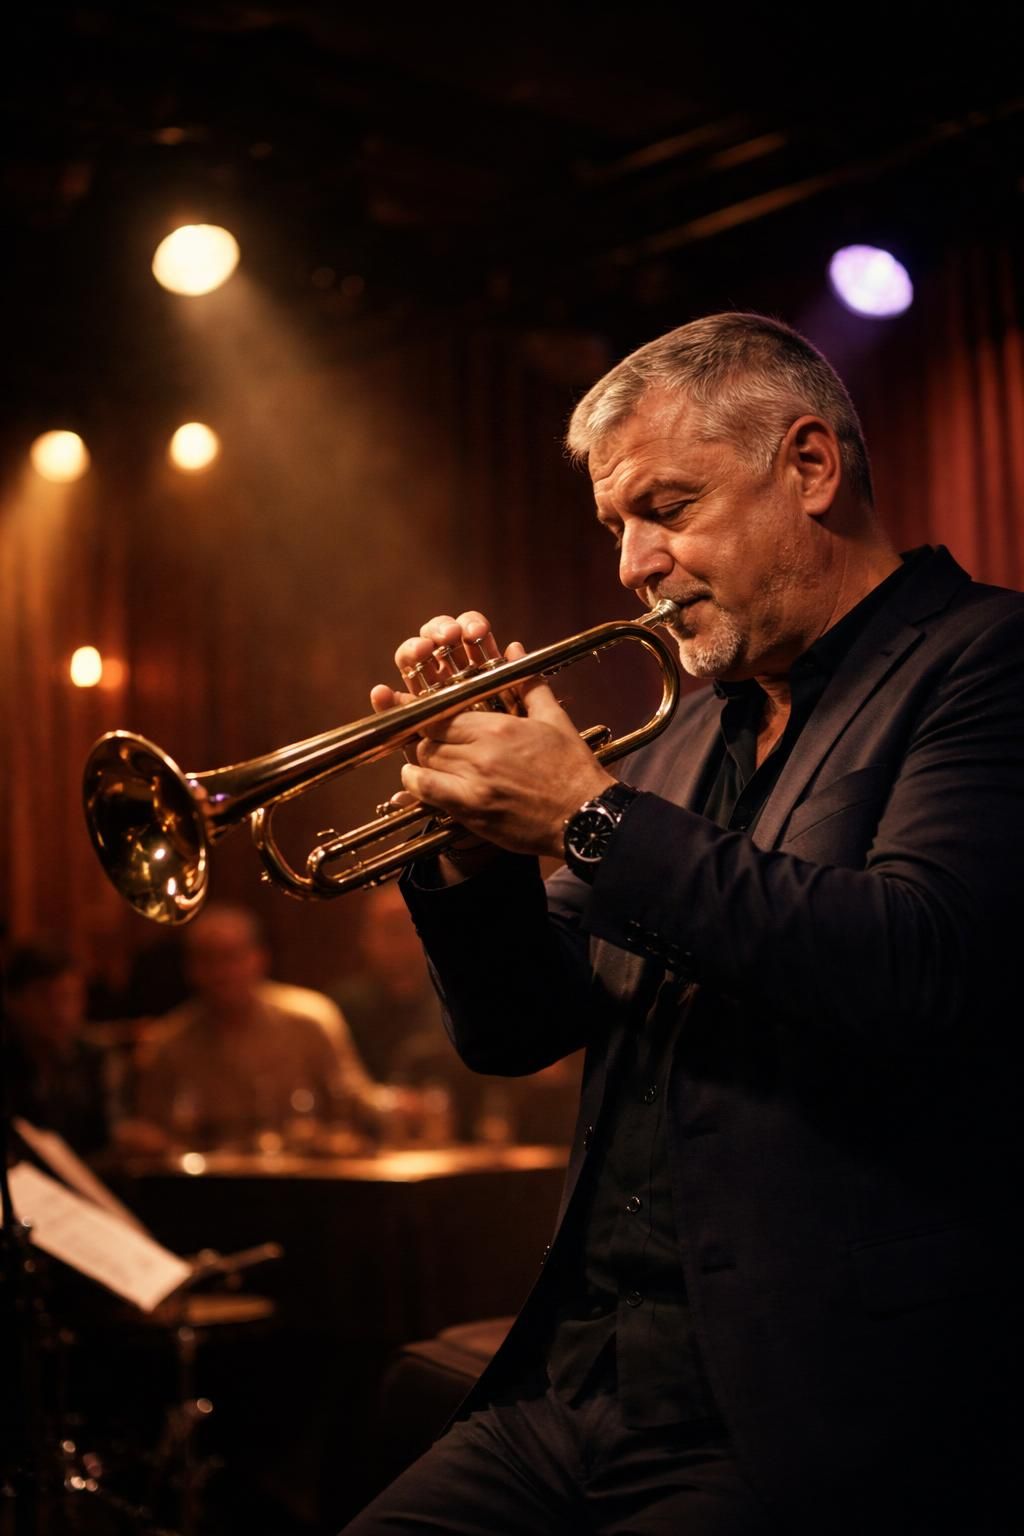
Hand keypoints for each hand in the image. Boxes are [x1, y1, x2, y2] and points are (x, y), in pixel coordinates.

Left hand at [371, 610, 614, 859]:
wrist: (585, 817)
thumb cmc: (572, 769)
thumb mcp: (555, 720)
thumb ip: (528, 685)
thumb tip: (514, 649)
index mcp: (498, 728)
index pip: (442, 712)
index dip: (424, 710)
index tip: (412, 706)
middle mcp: (481, 754)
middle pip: (428, 738)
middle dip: (425, 736)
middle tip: (432, 739)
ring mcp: (473, 785)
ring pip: (423, 763)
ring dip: (420, 760)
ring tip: (429, 760)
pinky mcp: (471, 812)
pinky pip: (427, 793)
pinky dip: (416, 785)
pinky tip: (418, 782)